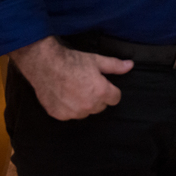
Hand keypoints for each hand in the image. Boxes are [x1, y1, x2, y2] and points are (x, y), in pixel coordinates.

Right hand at [9, 36, 133, 119]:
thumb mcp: (96, 60)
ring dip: (83, 104)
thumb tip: (130, 65)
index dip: (110, 90)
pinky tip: (64, 95)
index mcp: (101, 92)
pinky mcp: (59, 115)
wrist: (45, 64)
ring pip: (85, 112)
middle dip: (97, 97)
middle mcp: (89, 105)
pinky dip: (68, 108)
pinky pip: (70, 115)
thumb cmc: (72, 61)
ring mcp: (73, 112)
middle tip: (86, 84)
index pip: (115, 99)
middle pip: (101, 106)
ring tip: (74, 89)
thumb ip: (115, 66)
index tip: (102, 84)